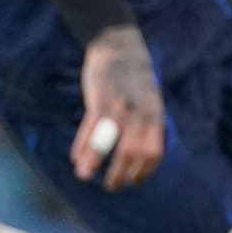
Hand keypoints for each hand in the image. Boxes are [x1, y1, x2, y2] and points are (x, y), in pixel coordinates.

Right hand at [72, 25, 164, 187]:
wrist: (120, 46)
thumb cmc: (135, 79)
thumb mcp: (152, 100)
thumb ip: (150, 124)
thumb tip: (145, 154)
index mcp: (155, 115)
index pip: (154, 152)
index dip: (144, 171)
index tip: (134, 181)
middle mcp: (140, 113)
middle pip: (131, 153)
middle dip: (121, 174)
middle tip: (112, 186)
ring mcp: (119, 107)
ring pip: (108, 144)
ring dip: (95, 164)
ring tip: (85, 176)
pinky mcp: (99, 100)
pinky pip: (89, 129)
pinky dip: (81, 147)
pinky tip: (76, 158)